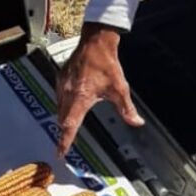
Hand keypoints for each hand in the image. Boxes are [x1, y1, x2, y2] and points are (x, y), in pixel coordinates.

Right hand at [55, 23, 143, 156]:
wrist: (95, 41)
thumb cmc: (107, 64)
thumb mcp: (119, 88)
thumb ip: (126, 108)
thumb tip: (137, 122)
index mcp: (80, 98)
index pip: (70, 125)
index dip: (65, 141)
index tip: (61, 153)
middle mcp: (67, 92)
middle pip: (62, 119)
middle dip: (65, 131)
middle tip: (66, 143)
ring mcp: (61, 84)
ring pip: (59, 108)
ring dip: (64, 118)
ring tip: (69, 126)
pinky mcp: (60, 77)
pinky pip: (59, 96)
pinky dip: (63, 104)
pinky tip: (71, 104)